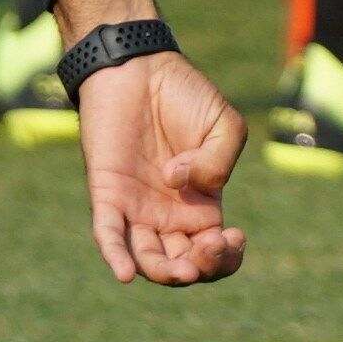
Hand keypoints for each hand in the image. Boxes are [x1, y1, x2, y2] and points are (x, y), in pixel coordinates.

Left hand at [78, 48, 247, 283]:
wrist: (140, 68)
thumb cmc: (184, 96)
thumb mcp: (225, 125)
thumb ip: (220, 162)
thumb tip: (181, 183)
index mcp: (201, 206)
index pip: (215, 254)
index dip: (227, 259)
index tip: (234, 235)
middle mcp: (167, 215)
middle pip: (182, 266)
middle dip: (200, 268)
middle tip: (210, 246)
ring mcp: (136, 207)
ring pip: (147, 259)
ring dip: (165, 272)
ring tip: (182, 268)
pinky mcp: (107, 192)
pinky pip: (108, 233)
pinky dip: (116, 256)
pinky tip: (127, 273)